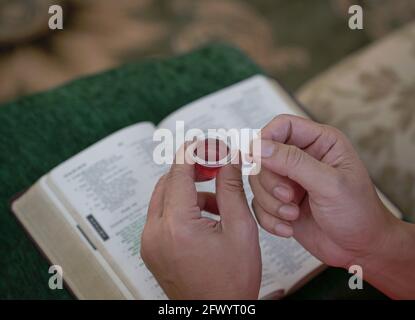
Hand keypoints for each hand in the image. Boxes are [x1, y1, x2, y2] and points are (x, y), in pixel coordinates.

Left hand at [141, 144, 260, 298]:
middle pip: (168, 182)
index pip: (179, 172)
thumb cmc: (231, 282)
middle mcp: (156, 233)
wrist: (218, 314)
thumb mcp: (241, 230)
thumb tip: (229, 160)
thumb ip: (231, 189)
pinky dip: (181, 207)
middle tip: (215, 167)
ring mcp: (150, 242)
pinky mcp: (151, 249)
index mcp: (178, 226)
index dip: (193, 151)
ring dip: (188, 190)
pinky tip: (205, 217)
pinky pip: (162, 215)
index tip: (204, 142)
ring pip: (163, 197)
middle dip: (191, 170)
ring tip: (218, 201)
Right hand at [249, 114, 398, 268]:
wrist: (360, 249)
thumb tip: (259, 146)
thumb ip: (293, 162)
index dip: (266, 138)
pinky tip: (288, 226)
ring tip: (293, 214)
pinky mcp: (280, 202)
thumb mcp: (329, 183)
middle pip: (264, 155)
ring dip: (271, 202)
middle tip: (290, 197)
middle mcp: (302, 158)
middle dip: (271, 181)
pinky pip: (258, 204)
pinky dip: (269, 218)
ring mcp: (289, 181)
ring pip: (258, 181)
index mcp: (320, 142)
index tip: (258, 158)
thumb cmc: (358, 212)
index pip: (282, 125)